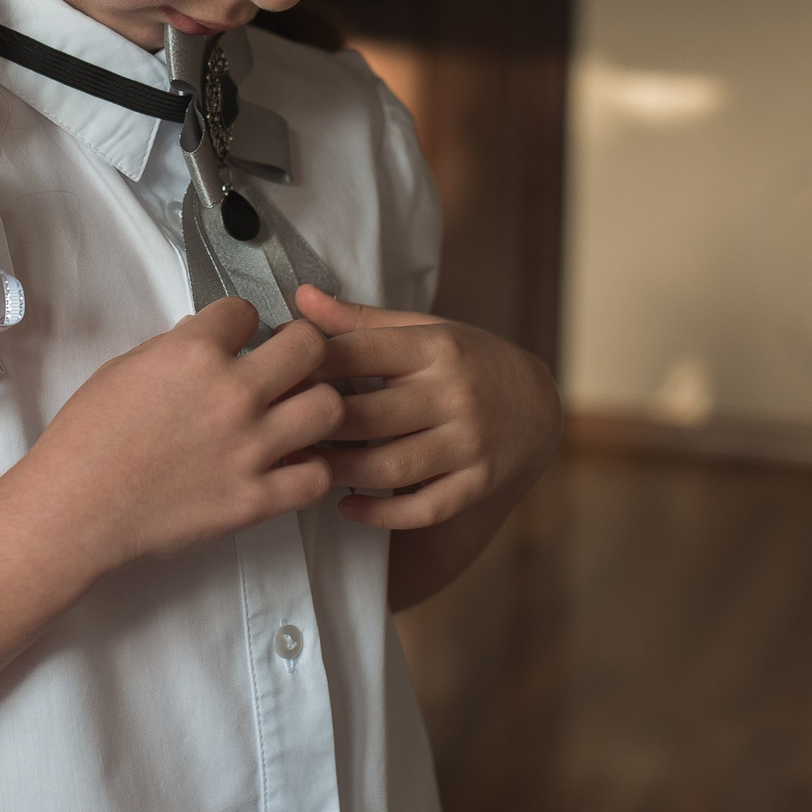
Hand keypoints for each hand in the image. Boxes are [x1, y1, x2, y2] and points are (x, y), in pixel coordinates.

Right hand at [30, 299, 345, 571]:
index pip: (246, 311)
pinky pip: (316, 478)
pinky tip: (289, 465)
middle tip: (285, 364)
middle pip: (309, 347)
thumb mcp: (124, 369)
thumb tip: (207, 337)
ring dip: (314, 405)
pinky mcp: (254, 499)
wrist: (74, 507)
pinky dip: (309, 470)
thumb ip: (176, 348)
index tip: (235, 339)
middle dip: (299, 348)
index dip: (240, 323)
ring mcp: (249, 449)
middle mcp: (231, 394)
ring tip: (294, 414)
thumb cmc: (87, 438)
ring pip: (329, 408)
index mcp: (193, 353)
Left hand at [292, 285, 559, 531]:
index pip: (361, 353)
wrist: (536, 406)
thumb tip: (302, 298)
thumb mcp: (422, 331)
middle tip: (275, 434)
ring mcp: (470, 443)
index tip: (275, 379)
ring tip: (303, 468)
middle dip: (315, 427)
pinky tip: (346, 504)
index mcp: (437, 347)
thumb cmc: (465, 363)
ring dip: (338, 472)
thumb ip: (361, 321)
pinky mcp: (478, 484)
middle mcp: (456, 394)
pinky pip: (422, 509)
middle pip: (368, 415)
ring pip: (390, 466)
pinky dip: (380, 513)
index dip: (310, 367)